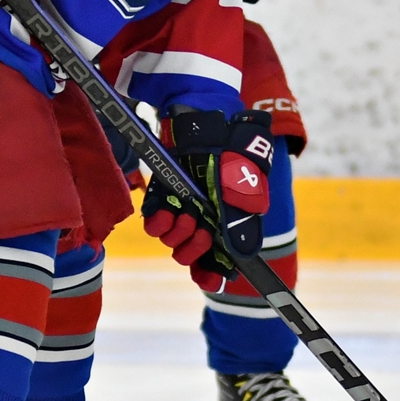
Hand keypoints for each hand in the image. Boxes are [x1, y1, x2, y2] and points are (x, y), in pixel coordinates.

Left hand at [141, 108, 274, 291]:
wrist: (207, 120)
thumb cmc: (231, 149)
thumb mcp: (243, 184)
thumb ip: (241, 220)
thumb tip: (244, 256)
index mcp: (230, 220)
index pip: (221, 258)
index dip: (213, 274)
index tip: (208, 281)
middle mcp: (207, 219)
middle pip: (195, 254)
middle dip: (196, 250)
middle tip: (201, 232)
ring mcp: (185, 208)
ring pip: (174, 242)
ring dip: (179, 235)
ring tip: (187, 216)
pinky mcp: (165, 197)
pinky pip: (155, 223)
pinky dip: (159, 223)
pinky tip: (166, 214)